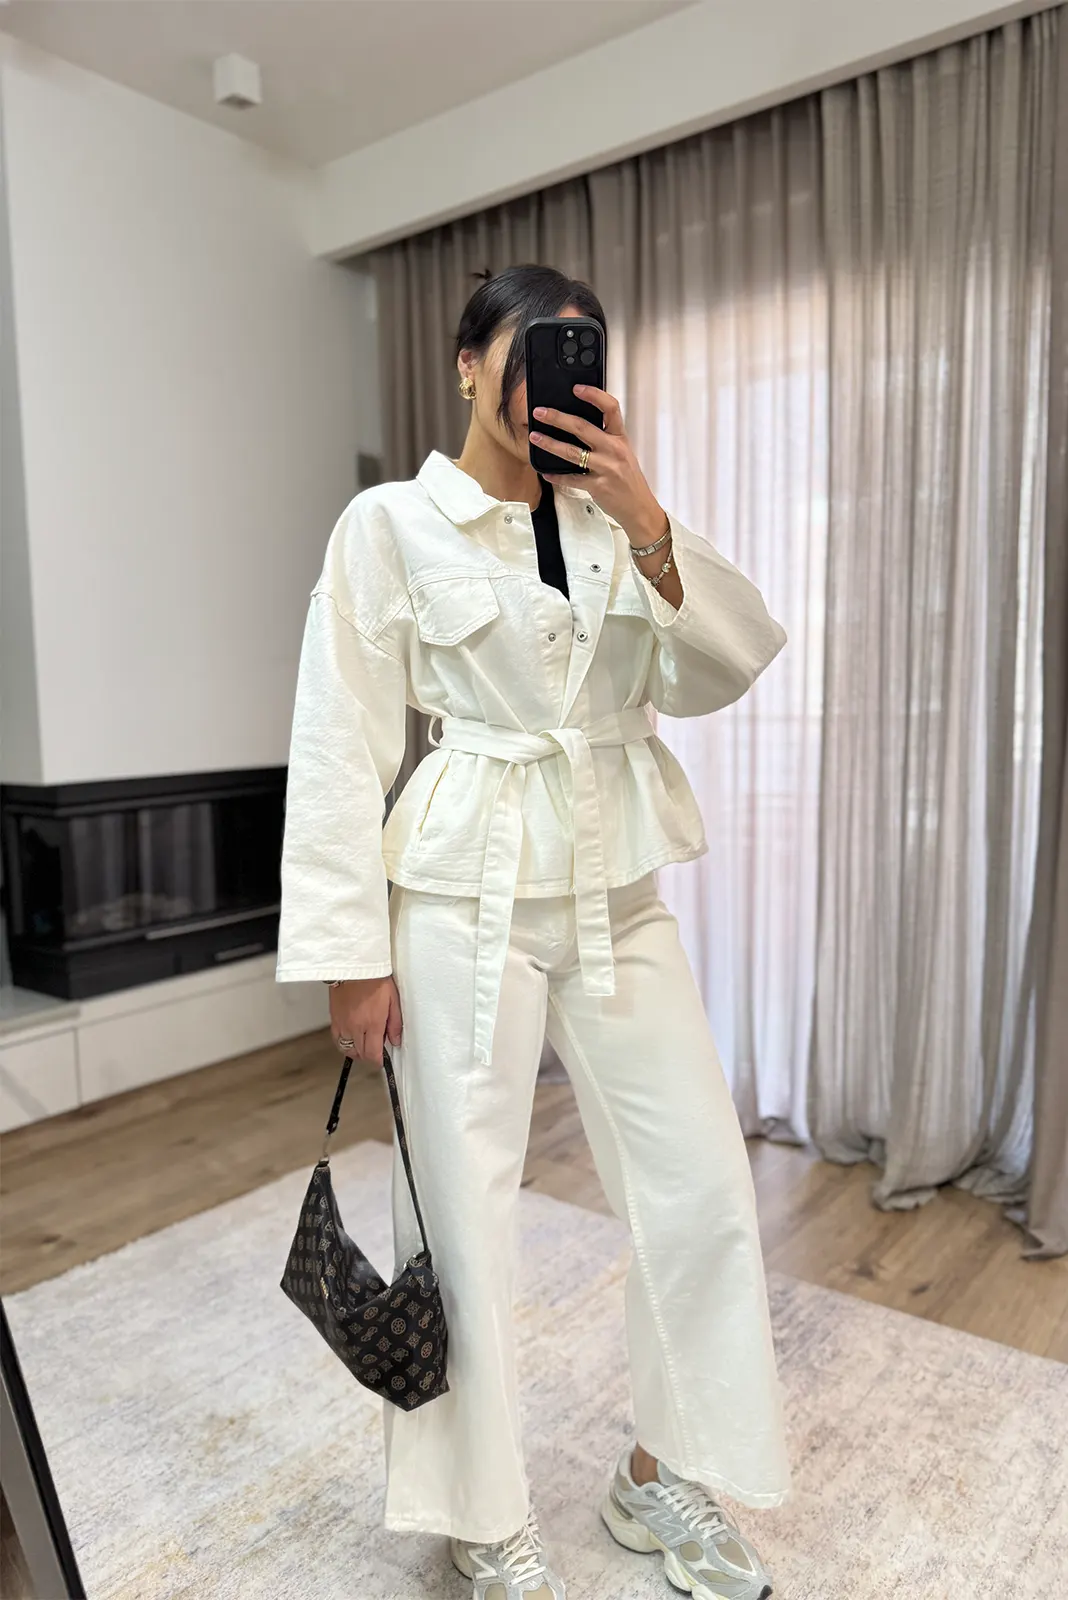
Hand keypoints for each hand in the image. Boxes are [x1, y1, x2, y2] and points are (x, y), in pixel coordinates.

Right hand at [329, 976, 401, 1066]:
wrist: (354, 966)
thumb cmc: (374, 978)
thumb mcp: (393, 1000)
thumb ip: (395, 1023)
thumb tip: (395, 1040)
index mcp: (373, 1023)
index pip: (373, 1054)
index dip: (379, 1061)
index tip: (382, 1059)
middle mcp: (356, 1027)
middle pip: (360, 1054)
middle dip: (370, 1055)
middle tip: (376, 1047)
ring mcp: (343, 1024)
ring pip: (347, 1049)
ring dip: (357, 1050)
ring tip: (364, 1042)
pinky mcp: (334, 1019)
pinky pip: (337, 1039)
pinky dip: (344, 1042)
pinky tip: (351, 1036)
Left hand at [529, 386, 667, 547]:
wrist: (639, 508)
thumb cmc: (629, 481)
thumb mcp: (623, 454)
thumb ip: (606, 438)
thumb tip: (578, 425)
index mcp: (620, 438)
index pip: (610, 408)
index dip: (593, 395)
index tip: (577, 388)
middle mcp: (614, 450)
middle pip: (583, 427)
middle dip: (558, 418)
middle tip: (541, 412)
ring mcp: (606, 468)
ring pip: (572, 452)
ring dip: (550, 443)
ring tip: (535, 437)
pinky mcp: (597, 486)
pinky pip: (571, 478)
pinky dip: (556, 476)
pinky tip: (545, 472)